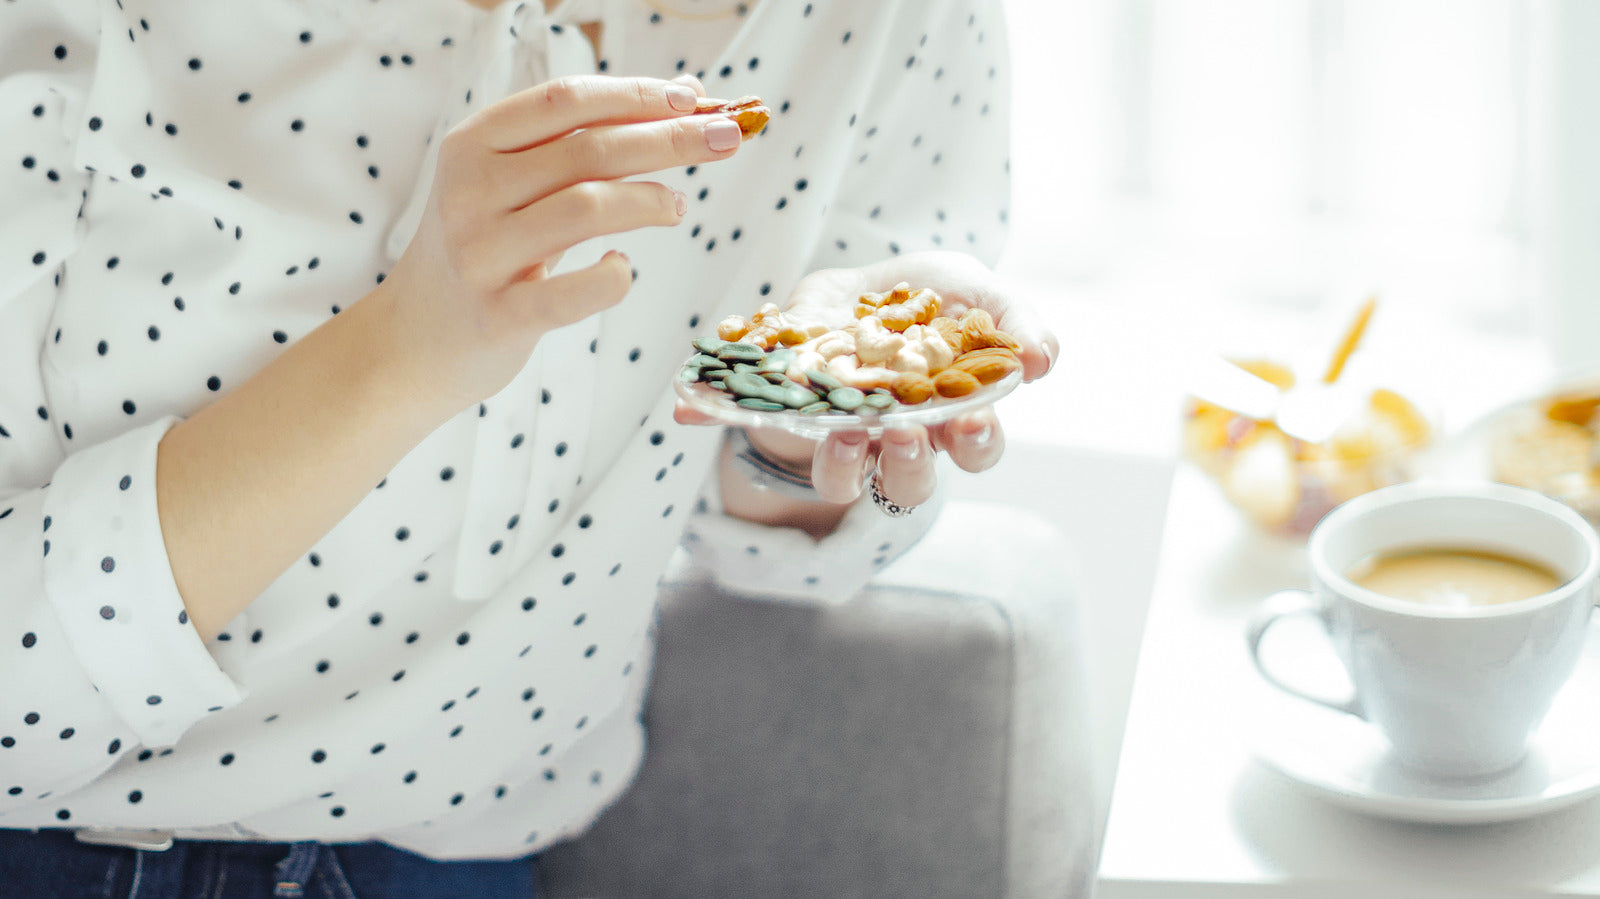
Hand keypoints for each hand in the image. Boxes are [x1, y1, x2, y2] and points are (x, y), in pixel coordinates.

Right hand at [381, 74, 732, 410]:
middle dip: (670, 139)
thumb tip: (674, 104)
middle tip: (727, 139)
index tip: (695, 98)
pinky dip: (614, 277)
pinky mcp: (498, 316)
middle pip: (589, 149)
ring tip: (676, 208)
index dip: (637, 94)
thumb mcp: (506, 186)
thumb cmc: (483, 251)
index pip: (566, 101)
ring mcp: (481, 254)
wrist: (413, 342)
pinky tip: (622, 269)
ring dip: (650, 202)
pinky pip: (574, 292)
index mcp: (472, 145)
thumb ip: (573, 150)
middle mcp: (470, 192)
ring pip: (587, 208)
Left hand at [678, 251, 1058, 515]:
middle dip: (909, 463)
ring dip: (840, 463)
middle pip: (910, 482)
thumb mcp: (982, 292)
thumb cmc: (934, 297)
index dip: (977, 443)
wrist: (865, 279)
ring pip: (842, 479)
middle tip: (902, 429)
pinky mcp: (786, 409)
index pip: (977, 450)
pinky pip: (753, 426)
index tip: (970, 419)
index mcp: (953, 416)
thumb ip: (1019, 321)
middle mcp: (898, 439)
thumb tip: (1045, 361)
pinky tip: (687, 407)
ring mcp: (840, 430)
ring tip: (841, 428)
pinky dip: (716, 416)